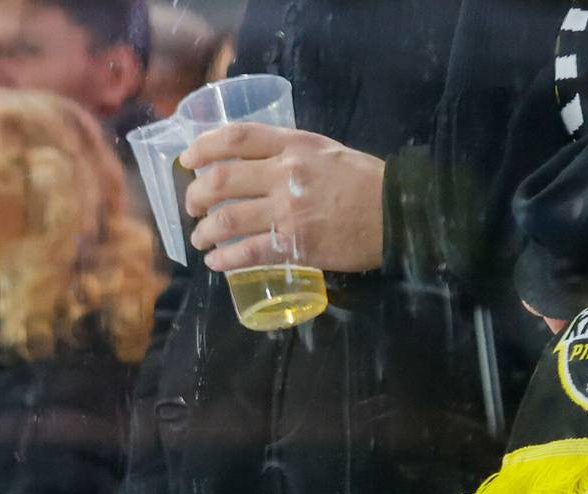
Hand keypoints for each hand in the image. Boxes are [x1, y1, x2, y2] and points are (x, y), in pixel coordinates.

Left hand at [182, 123, 385, 273]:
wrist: (400, 214)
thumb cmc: (365, 182)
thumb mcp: (326, 151)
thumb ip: (289, 153)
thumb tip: (250, 161)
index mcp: (295, 144)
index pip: (237, 137)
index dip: (203, 147)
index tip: (188, 159)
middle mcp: (286, 173)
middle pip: (220, 179)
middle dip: (195, 196)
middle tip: (193, 208)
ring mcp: (288, 211)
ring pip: (225, 219)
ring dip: (203, 232)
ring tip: (201, 239)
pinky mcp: (294, 245)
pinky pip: (245, 252)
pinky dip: (223, 259)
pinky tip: (216, 262)